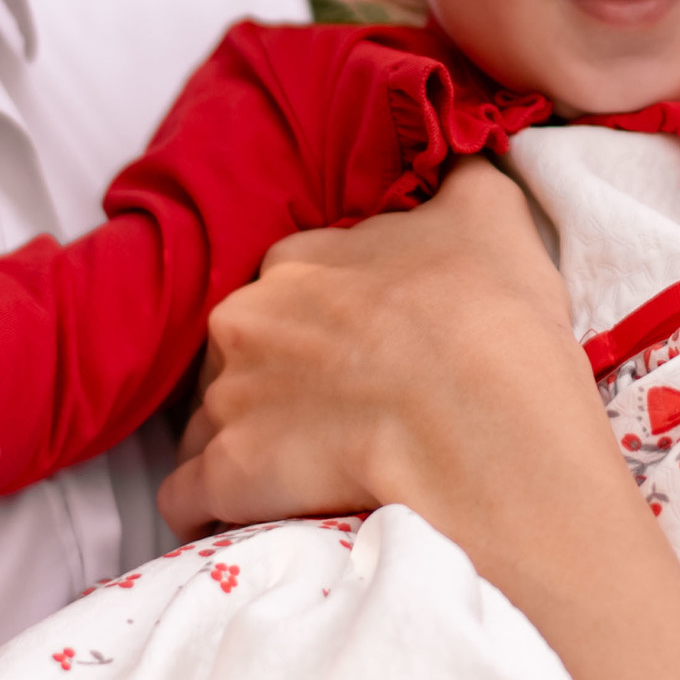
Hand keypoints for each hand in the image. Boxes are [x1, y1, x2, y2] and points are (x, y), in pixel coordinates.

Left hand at [164, 161, 679, 679]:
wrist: (480, 420)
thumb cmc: (488, 316)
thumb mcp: (491, 216)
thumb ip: (463, 179)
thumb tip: (458, 163)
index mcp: (298, 258)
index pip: (287, 284)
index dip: (319, 319)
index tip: (353, 350)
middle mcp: (246, 320)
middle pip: (239, 352)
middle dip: (270, 379)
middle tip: (330, 413)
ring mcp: (228, 401)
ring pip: (211, 423)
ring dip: (241, 443)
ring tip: (295, 475)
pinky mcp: (226, 477)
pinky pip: (189, 495)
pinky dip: (207, 505)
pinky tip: (238, 516)